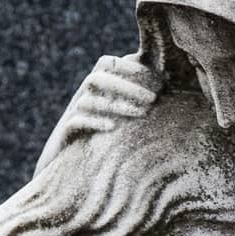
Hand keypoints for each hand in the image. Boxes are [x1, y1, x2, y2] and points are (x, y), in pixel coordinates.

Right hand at [35, 53, 159, 171]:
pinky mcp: (66, 135)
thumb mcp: (121, 120)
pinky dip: (95, 122)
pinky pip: (76, 122)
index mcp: (96, 90)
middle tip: (153, 99)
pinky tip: (113, 129)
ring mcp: (73, 115)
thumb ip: (138, 105)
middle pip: (98, 77)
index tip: (156, 80)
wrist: (66, 171)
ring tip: (141, 113)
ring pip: (88, 99)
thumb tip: (168, 96)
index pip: (108, 64)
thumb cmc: (102, 144)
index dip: (130, 67)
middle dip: (127, 86)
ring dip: (116, 104)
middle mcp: (82, 97)